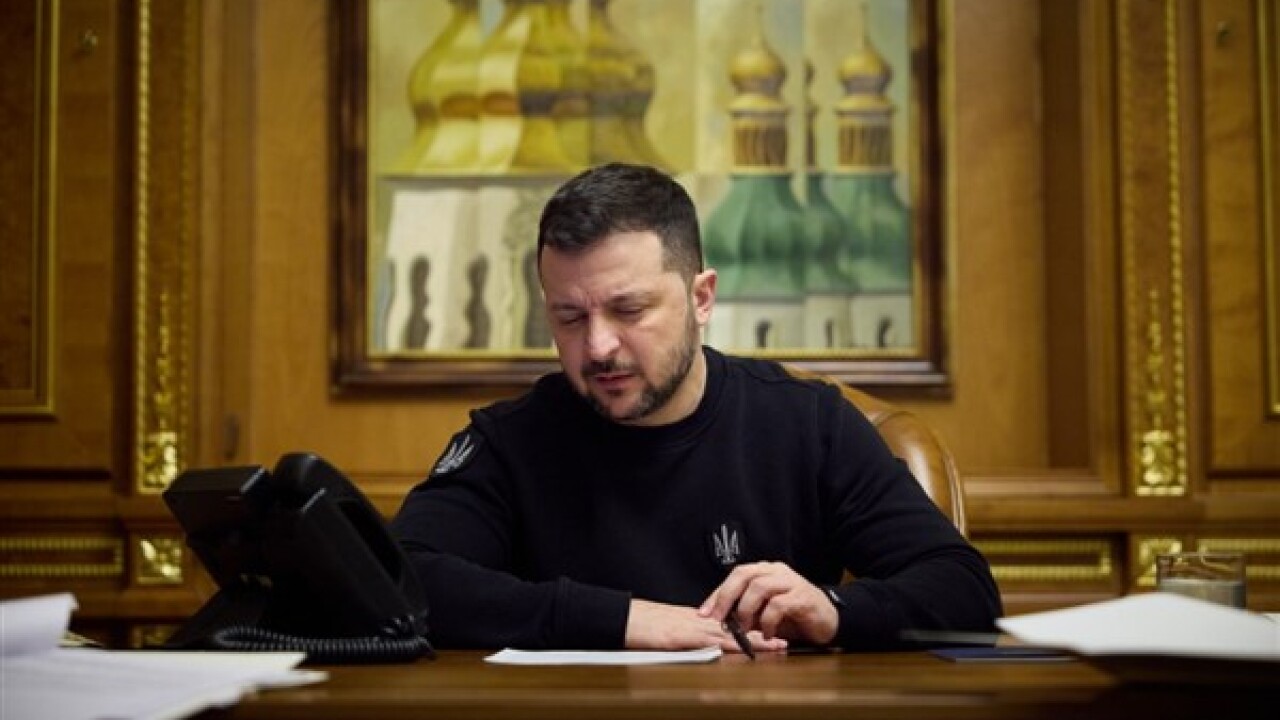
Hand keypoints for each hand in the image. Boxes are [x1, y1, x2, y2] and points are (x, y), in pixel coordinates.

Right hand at [624, 598, 785, 653]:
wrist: (627, 618)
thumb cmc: (644, 625)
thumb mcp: (671, 630)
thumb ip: (689, 635)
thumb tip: (705, 644)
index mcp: (698, 621)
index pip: (731, 625)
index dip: (753, 630)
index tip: (773, 634)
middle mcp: (701, 623)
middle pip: (738, 629)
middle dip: (762, 634)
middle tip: (786, 640)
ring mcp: (695, 629)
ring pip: (732, 634)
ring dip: (755, 641)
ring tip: (777, 646)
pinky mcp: (686, 637)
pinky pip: (713, 642)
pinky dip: (731, 645)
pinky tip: (745, 650)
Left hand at [698, 562, 838, 645]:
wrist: (827, 620)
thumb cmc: (793, 616)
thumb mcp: (764, 613)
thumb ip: (746, 611)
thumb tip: (722, 620)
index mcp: (764, 571)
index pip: (735, 576)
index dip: (717, 594)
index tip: (703, 613)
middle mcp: (776, 571)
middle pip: (743, 574)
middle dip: (726, 597)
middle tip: (718, 618)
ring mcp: (790, 582)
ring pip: (759, 587)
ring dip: (747, 610)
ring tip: (746, 628)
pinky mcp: (802, 596)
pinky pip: (777, 605)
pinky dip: (768, 622)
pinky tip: (768, 634)